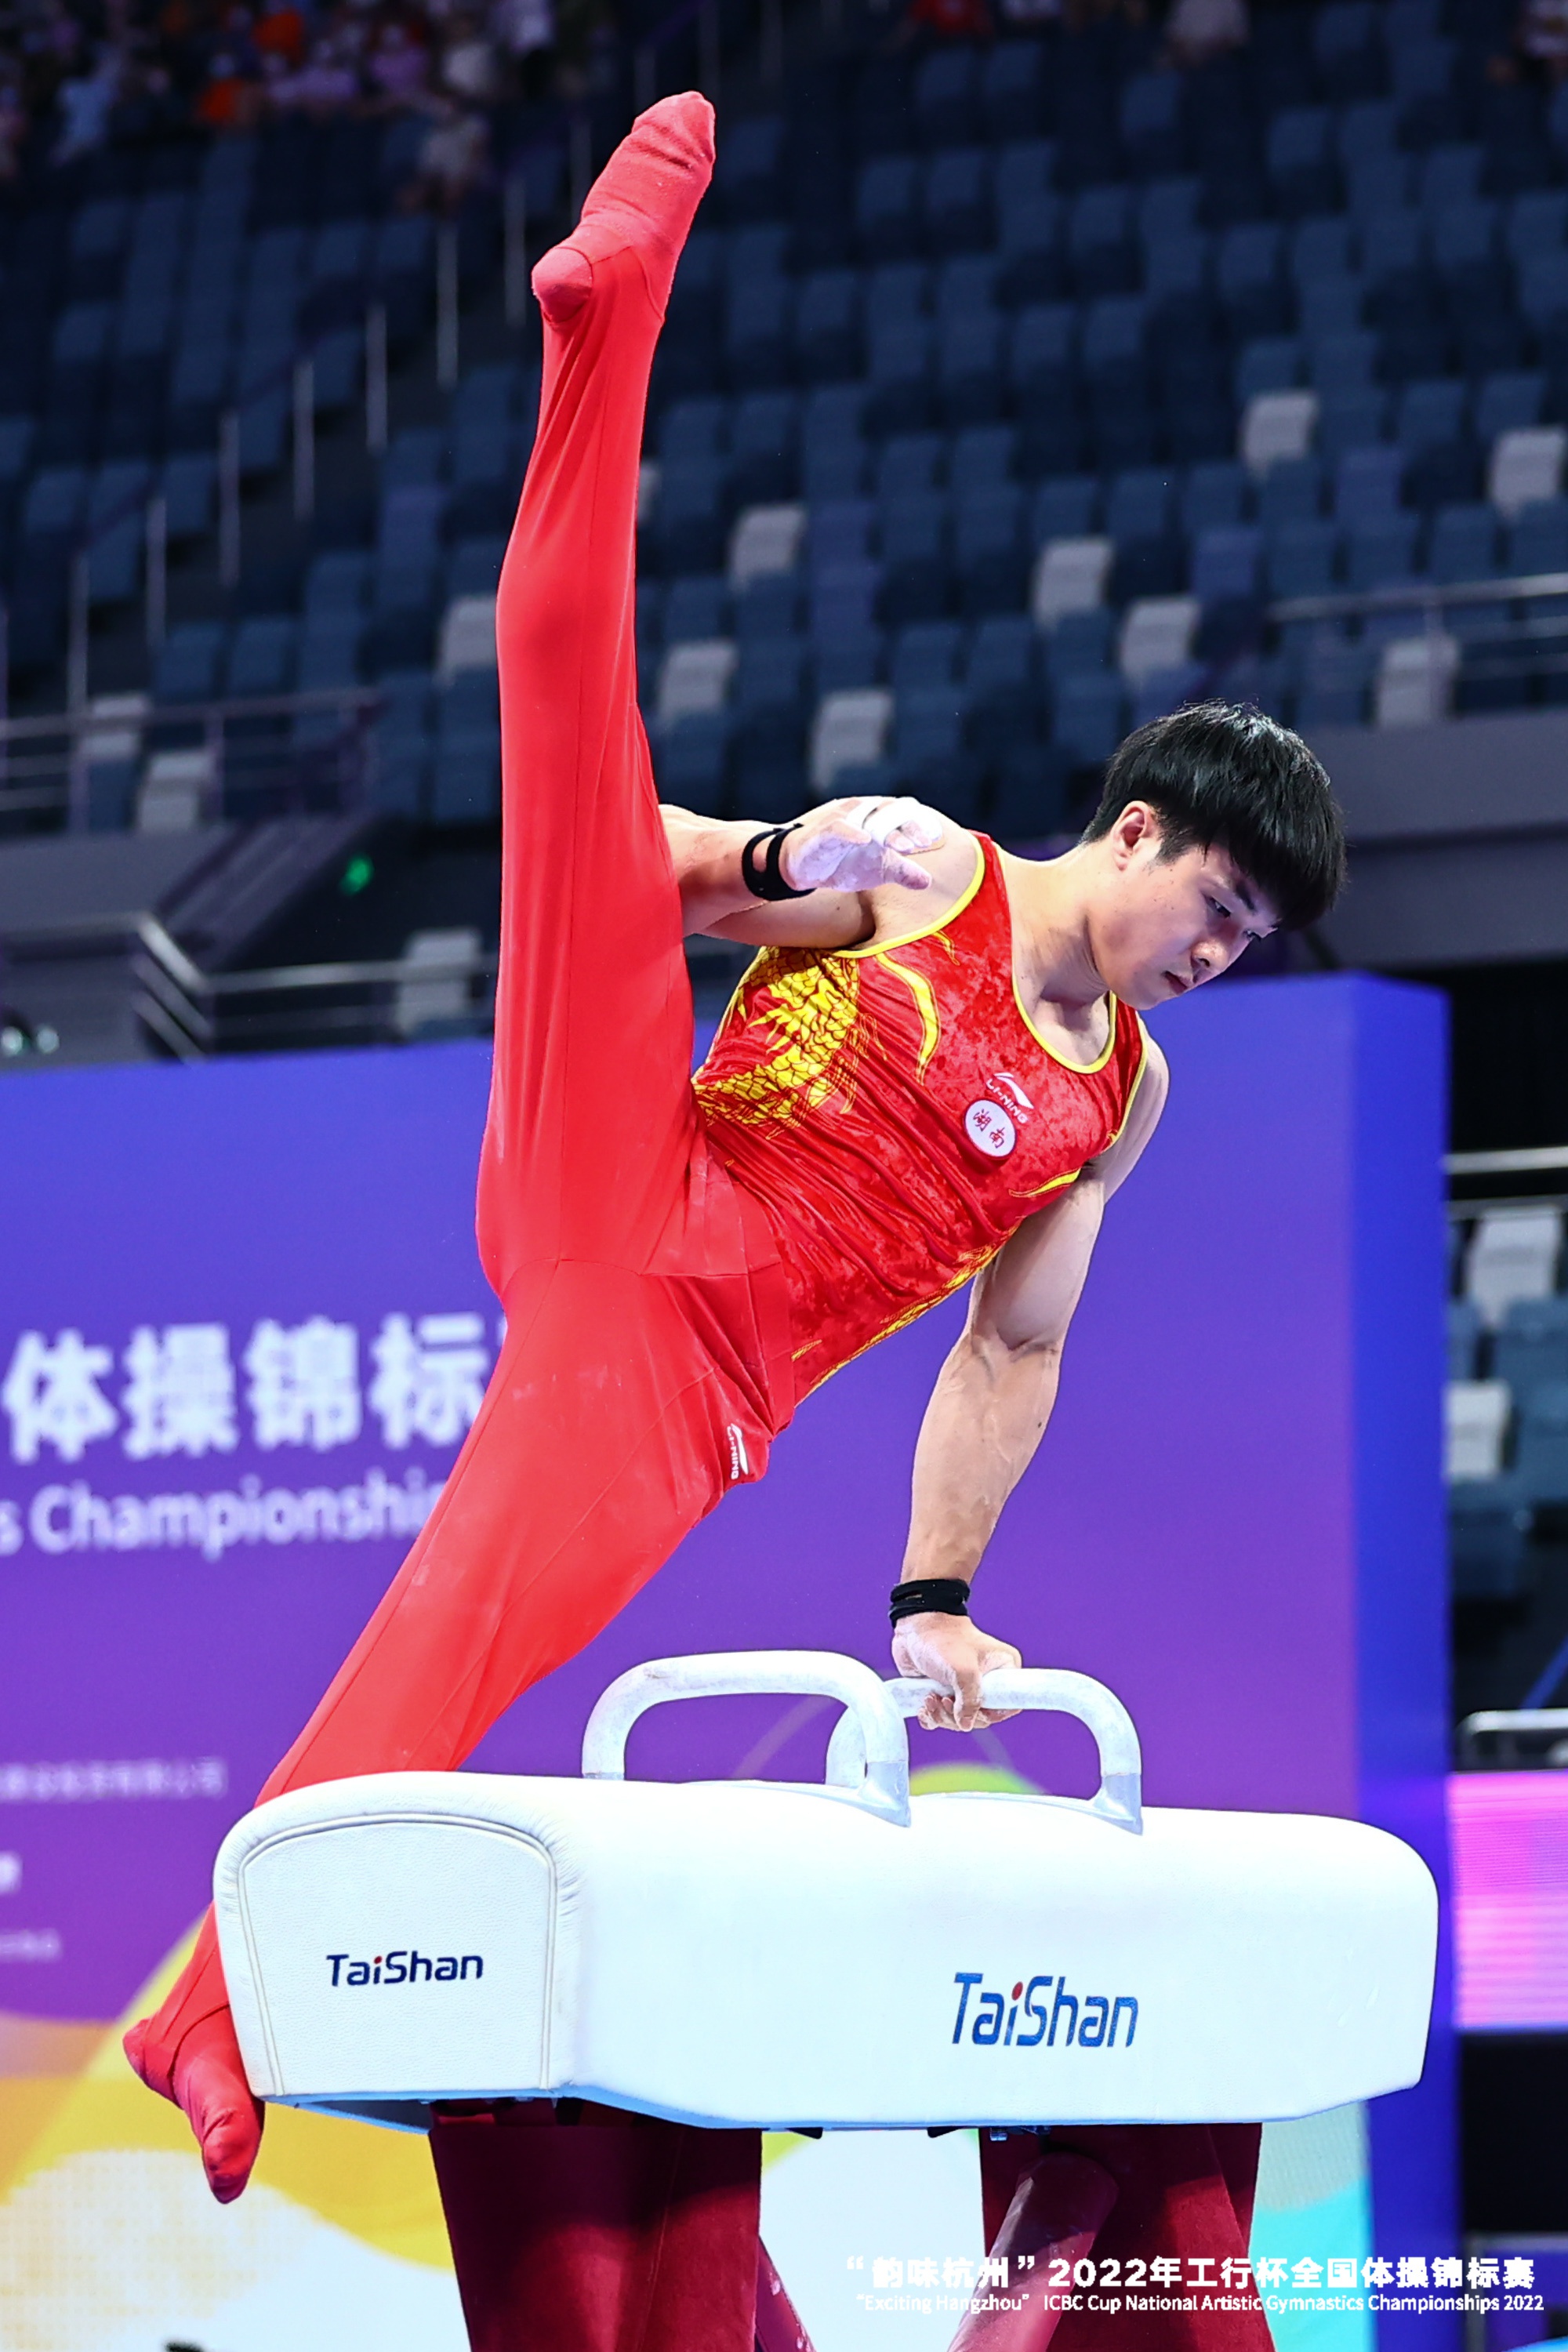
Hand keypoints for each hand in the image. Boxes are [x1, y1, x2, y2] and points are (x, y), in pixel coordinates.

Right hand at [779, 797, 946, 895]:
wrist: (804, 869)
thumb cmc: (844, 862)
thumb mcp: (878, 870)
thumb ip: (902, 872)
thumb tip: (928, 881)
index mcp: (881, 819)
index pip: (905, 813)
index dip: (920, 823)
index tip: (933, 839)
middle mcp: (865, 813)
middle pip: (892, 811)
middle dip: (909, 826)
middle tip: (921, 844)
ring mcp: (845, 820)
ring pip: (870, 817)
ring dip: (888, 831)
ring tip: (903, 847)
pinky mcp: (825, 831)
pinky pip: (840, 826)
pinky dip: (852, 831)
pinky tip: (864, 840)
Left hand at [890, 1611, 1021, 1732]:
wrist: (914, 1627)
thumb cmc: (943, 1639)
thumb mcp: (963, 1671)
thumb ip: (970, 1701)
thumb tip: (966, 1724)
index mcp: (1003, 1669)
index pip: (1009, 1704)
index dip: (990, 1714)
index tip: (972, 1711)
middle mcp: (987, 1680)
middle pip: (981, 1717)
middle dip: (958, 1716)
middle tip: (944, 1701)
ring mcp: (964, 1687)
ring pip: (959, 1719)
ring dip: (942, 1715)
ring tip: (930, 1699)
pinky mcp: (944, 1691)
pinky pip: (941, 1717)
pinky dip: (932, 1717)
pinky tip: (924, 1707)